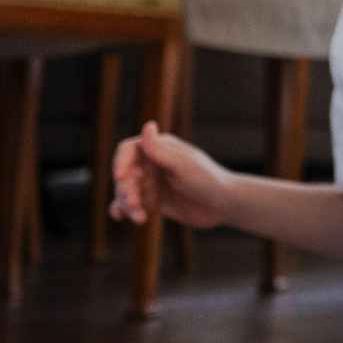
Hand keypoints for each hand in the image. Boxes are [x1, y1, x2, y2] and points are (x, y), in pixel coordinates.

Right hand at [109, 120, 233, 229]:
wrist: (224, 204)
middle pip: (125, 174)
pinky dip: (123, 209)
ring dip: (127, 203)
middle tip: (135, 204)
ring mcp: (151, 182)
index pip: (129, 150)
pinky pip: (132, 204)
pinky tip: (119, 216)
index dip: (120, 161)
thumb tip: (147, 125)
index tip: (119, 177)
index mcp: (159, 147)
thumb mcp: (184, 165)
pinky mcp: (153, 201)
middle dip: (126, 190)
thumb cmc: (208, 179)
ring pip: (126, 190)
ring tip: (139, 217)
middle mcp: (152, 163)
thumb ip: (161, 150)